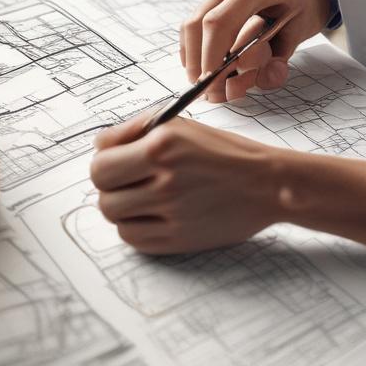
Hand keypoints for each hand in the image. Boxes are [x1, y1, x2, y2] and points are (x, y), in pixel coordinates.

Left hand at [89, 112, 281, 253]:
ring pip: (117, 220)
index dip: (104, 164)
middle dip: (110, 188)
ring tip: (142, 197)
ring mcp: (173, 215)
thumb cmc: (223, 151)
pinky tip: (153, 214)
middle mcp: (165, 182)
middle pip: (104, 197)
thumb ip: (133, 131)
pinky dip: (136, 228)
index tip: (115, 162)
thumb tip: (98, 145)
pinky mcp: (180, 240)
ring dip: (123, 209)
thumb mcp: (179, 125)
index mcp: (162, 147)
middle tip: (127, 181)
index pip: (100, 167)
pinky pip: (135, 240)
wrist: (266, 183)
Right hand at [181, 0, 330, 102]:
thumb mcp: (298, 36)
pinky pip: (189, 29)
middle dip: (200, 63)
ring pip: (190, 27)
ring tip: (210, 86)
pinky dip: (192, 53)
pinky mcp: (208, 2)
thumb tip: (259, 79)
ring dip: (194, 61)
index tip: (213, 83)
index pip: (220, 23)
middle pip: (199, 25)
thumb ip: (278, 59)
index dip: (211, 55)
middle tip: (210, 92)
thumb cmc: (297, 14)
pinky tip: (205, 69)